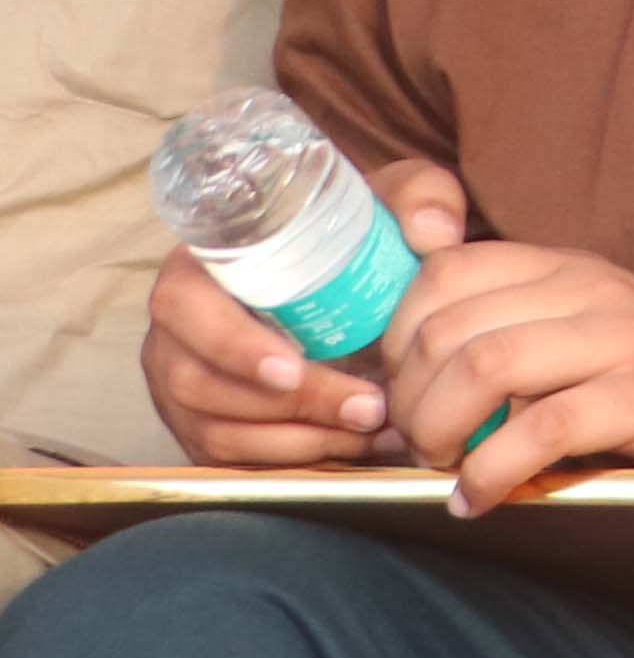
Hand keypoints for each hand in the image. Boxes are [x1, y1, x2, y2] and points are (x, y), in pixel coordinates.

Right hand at [139, 161, 464, 466]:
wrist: (354, 285)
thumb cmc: (355, 241)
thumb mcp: (389, 202)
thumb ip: (419, 197)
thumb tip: (433, 232)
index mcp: (198, 270)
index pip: (182, 306)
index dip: (229, 344)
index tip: (291, 369)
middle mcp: (177, 335)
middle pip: (201, 384)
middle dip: (290, 405)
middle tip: (366, 408)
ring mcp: (184, 390)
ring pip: (221, 430)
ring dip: (303, 438)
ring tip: (375, 427)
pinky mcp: (205, 431)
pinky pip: (239, 461)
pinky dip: (301, 458)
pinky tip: (359, 446)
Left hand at [381, 243, 633, 513]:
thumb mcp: (578, 348)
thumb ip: (504, 343)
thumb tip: (393, 391)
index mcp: (569, 268)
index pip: (443, 271)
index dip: (398, 338)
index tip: (406, 393)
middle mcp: (595, 288)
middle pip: (447, 327)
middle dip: (410, 401)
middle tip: (422, 448)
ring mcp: (627, 337)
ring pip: (483, 366)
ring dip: (440, 432)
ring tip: (448, 468)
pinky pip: (540, 427)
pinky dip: (490, 474)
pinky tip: (480, 500)